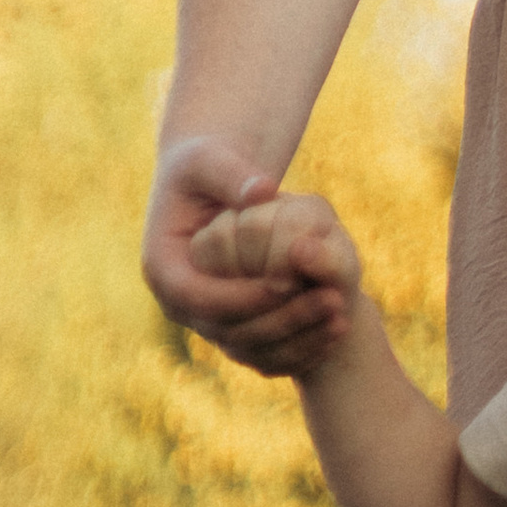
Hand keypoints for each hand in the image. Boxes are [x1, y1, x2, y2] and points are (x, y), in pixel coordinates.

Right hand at [143, 135, 351, 379]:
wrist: (205, 184)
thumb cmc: (204, 165)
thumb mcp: (210, 160)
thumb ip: (233, 174)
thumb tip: (262, 191)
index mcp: (163, 266)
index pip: (201, 296)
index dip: (245, 295)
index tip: (289, 282)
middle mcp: (176, 301)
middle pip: (227, 328)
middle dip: (281, 318)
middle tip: (332, 300)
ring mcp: (201, 317)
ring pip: (247, 344)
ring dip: (297, 334)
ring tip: (343, 314)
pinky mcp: (227, 324)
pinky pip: (262, 346)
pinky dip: (298, 342)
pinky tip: (337, 327)